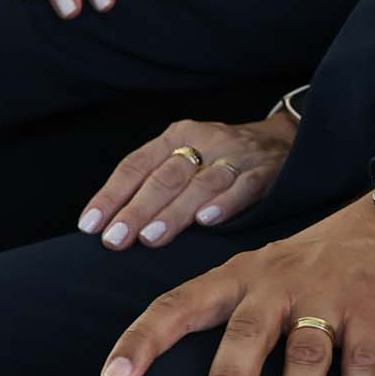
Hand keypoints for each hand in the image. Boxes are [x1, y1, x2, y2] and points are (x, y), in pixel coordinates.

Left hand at [81, 107, 296, 249]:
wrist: (284, 139)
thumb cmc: (218, 159)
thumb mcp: (185, 157)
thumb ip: (153, 184)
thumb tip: (107, 227)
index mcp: (177, 135)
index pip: (136, 165)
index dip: (111, 195)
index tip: (91, 226)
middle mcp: (206, 140)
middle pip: (166, 176)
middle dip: (137, 210)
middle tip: (116, 240)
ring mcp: (237, 155)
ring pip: (201, 184)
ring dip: (174, 212)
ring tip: (151, 238)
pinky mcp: (267, 171)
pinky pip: (244, 186)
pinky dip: (225, 203)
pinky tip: (207, 221)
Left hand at [98, 192, 374, 375]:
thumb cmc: (316, 266)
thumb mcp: (262, 275)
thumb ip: (227, 317)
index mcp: (240, 276)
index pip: (179, 305)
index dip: (144, 341)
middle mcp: (280, 283)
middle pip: (247, 332)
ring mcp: (330, 296)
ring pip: (307, 354)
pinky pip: (365, 361)